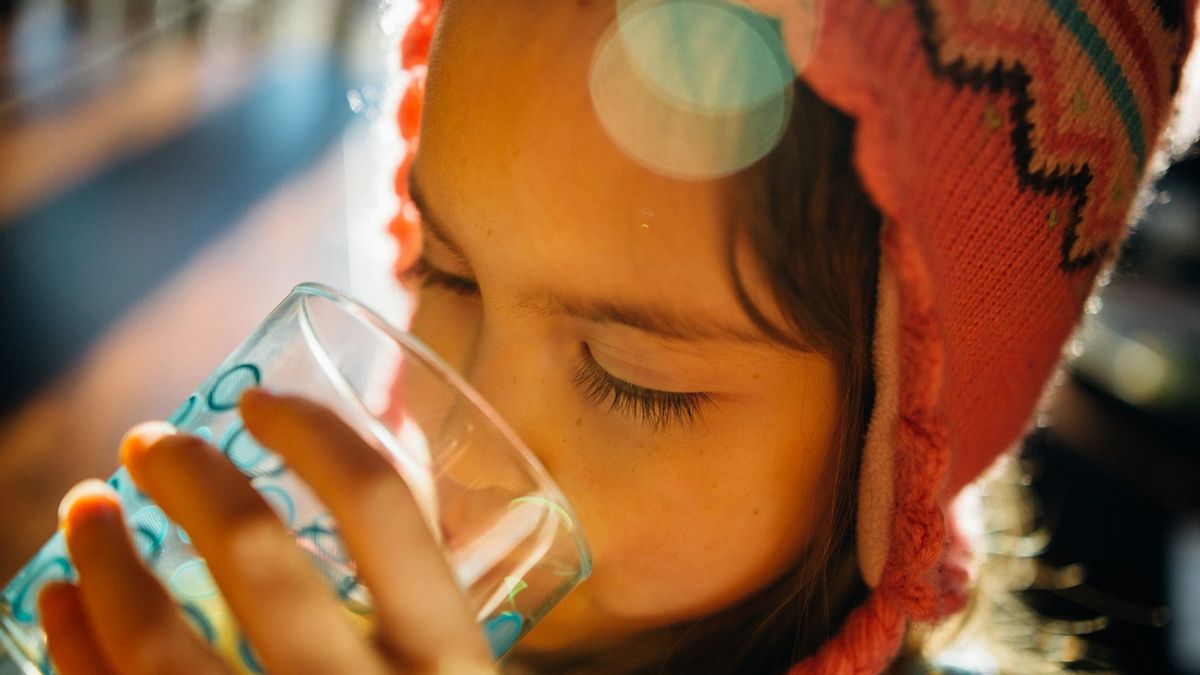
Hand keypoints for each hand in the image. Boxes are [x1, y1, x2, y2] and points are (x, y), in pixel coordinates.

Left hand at [39, 390, 495, 674]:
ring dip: (103, 557)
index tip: (262, 404)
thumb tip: (377, 497)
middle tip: (151, 444)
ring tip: (83, 510)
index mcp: (453, 668)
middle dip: (189, 476)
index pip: (384, 509)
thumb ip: (428, 618)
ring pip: (158, 640)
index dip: (315, 434)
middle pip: (256, 552)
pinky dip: (73, 647)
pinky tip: (57, 607)